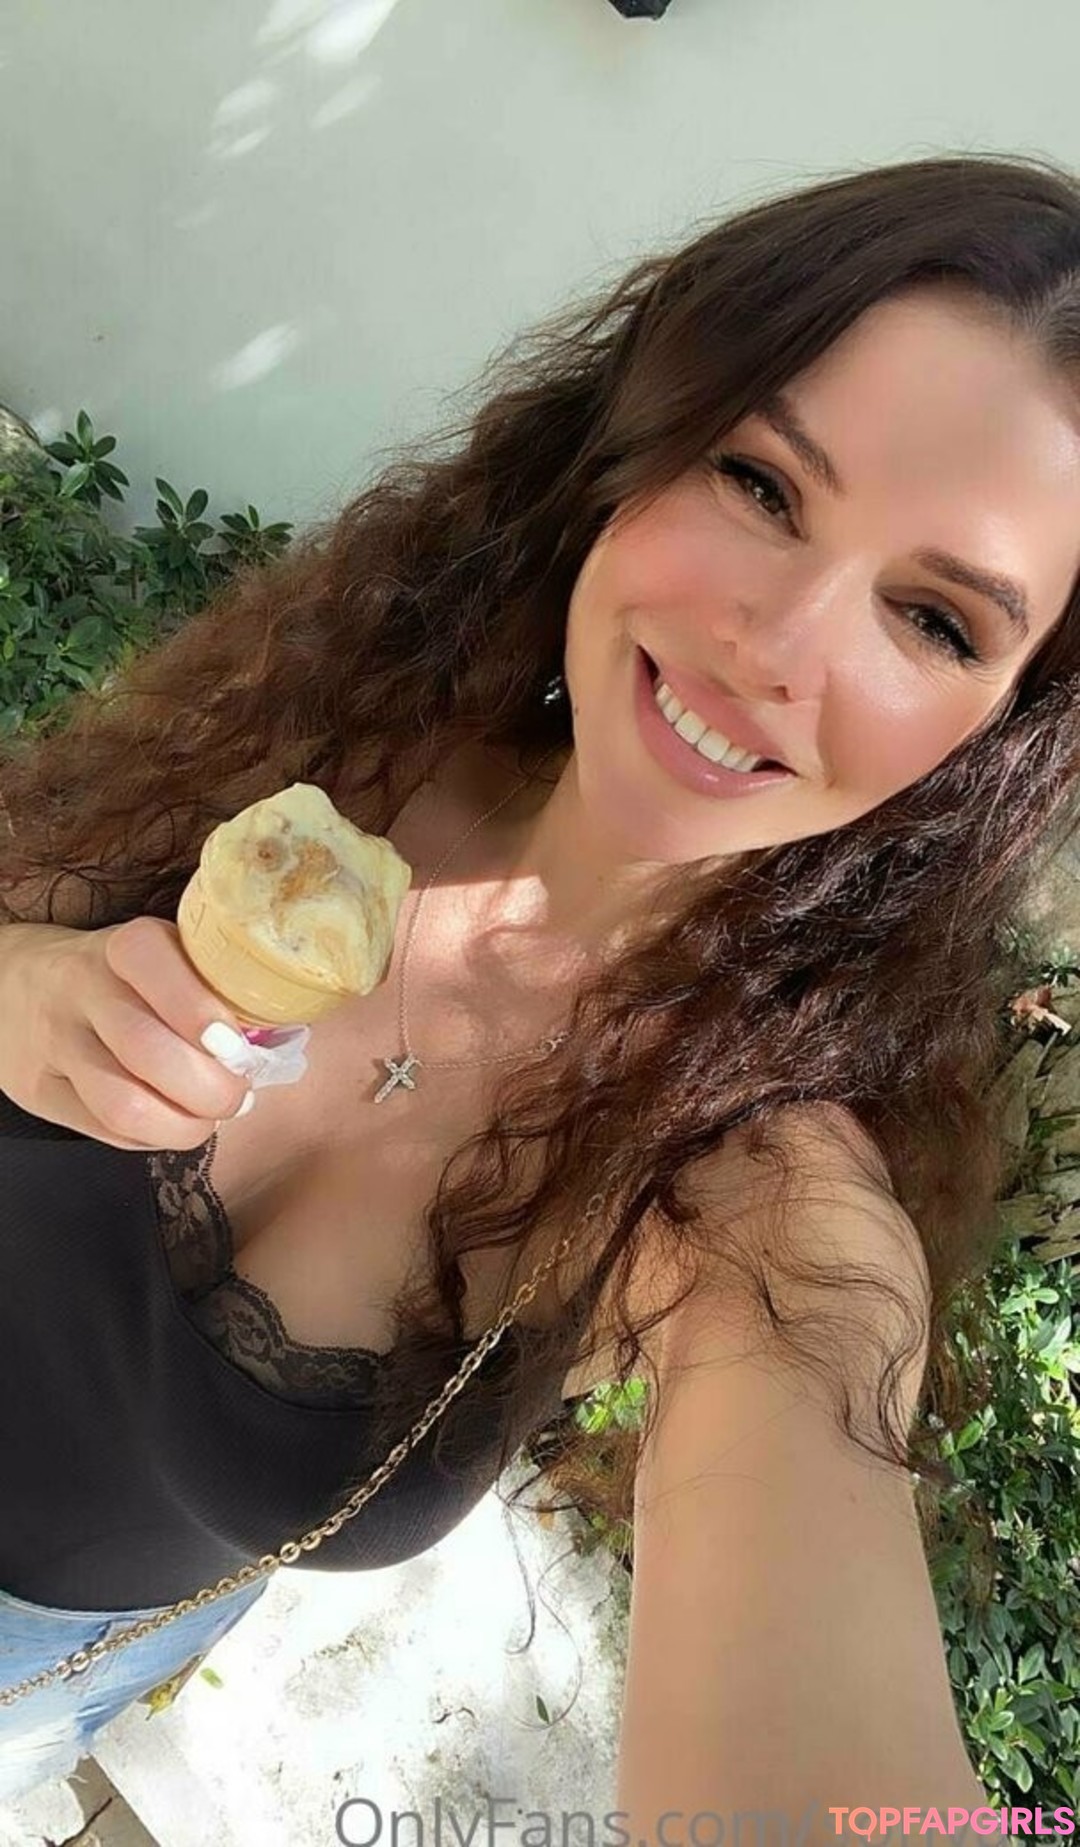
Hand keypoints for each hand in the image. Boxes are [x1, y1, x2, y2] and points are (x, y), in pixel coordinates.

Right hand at [0, 916, 255, 1150]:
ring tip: (209, 1119)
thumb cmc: (119, 976)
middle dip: (210, 1089)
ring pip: (123, 1104)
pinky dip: (152, 1139)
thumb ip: (210, 986)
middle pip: (147, 1050)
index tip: (237, 1047)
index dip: (200, 1011)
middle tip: (238, 1097)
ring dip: (184, 1126)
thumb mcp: (161, 956)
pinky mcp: (37, 1091)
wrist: (17, 984)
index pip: (154, 966)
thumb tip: (275, 1041)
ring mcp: (55, 1043)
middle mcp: (81, 989)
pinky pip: (104, 1131)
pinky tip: (171, 1124)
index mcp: (123, 947)